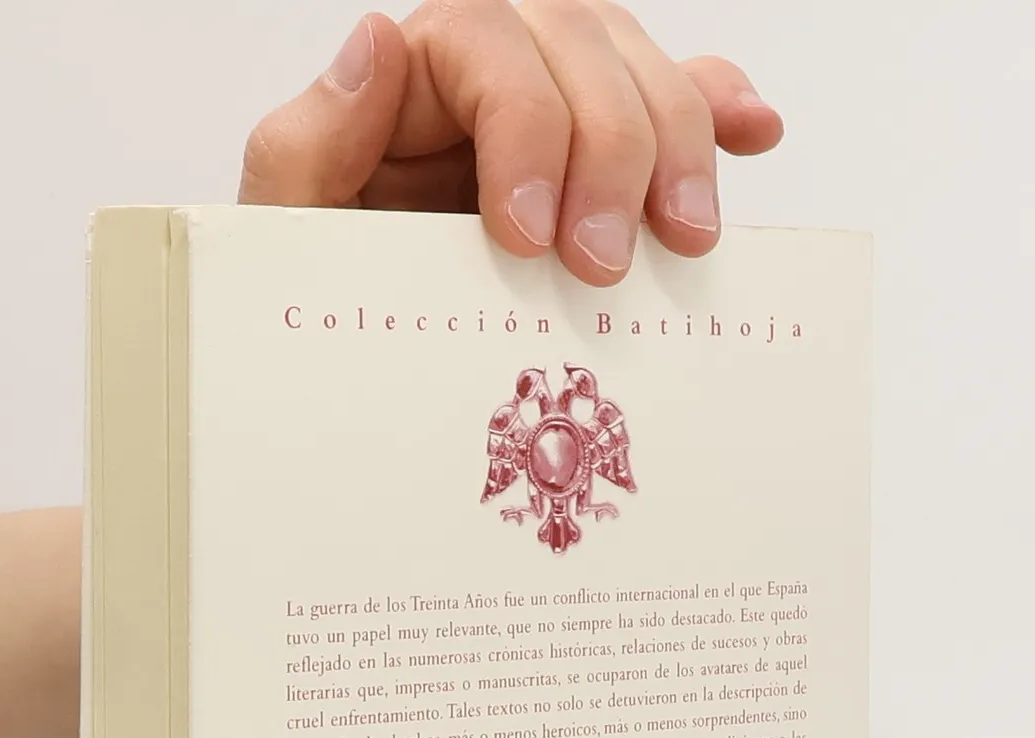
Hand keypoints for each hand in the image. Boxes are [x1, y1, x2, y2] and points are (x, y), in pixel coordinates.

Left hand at [238, 0, 783, 286]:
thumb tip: (377, 43)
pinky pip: (674, 104)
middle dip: (612, 147)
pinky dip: (718, 113)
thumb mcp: (281, 249)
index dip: (524, 121)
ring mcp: (550, 122)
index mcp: (402, 91)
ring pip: (637, 68)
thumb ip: (305, 150)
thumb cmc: (312, 324)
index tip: (528, 237)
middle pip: (579, 41)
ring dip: (678, 143)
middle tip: (606, 266)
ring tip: (686, 241)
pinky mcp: (598, 171)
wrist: (346, 401)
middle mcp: (483, 87)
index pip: (482, 39)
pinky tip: (754, 134)